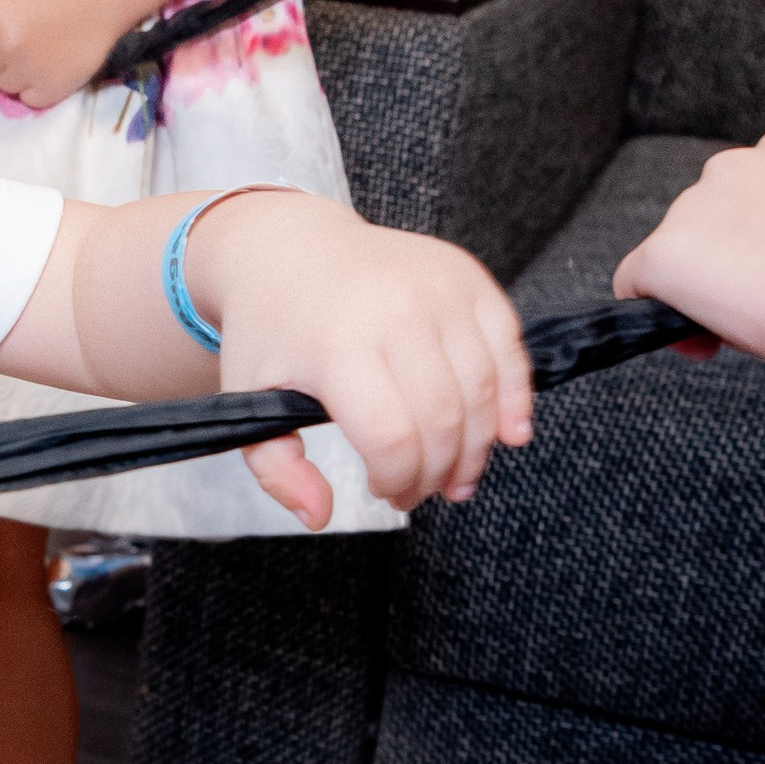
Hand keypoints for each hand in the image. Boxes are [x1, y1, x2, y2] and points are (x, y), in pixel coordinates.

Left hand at [192, 194, 533, 524]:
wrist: (289, 247)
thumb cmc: (272, 329)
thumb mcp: (249, 398)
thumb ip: (276, 468)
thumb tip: (318, 516)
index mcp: (337, 344)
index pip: (392, 438)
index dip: (398, 480)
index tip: (385, 491)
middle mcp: (394, 310)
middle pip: (444, 420)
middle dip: (439, 473)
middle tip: (425, 491)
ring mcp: (438, 289)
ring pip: (482, 390)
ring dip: (480, 447)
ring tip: (460, 475)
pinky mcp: (467, 276)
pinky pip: (508, 346)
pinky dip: (515, 395)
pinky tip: (507, 431)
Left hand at [614, 89, 764, 389]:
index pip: (758, 187)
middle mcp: (736, 164)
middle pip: (716, 219)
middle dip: (737, 257)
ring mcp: (695, 208)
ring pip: (682, 252)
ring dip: (705, 284)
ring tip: (756, 320)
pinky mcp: (665, 255)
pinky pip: (637, 285)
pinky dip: (661, 311)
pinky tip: (699, 337)